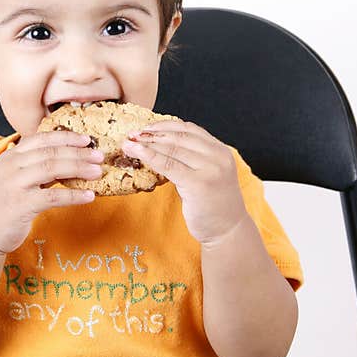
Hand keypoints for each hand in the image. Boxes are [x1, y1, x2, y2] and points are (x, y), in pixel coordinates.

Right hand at [0, 129, 102, 255]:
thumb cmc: (4, 204)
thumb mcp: (15, 178)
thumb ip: (35, 166)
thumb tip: (70, 158)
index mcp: (11, 156)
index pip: (41, 139)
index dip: (66, 137)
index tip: (86, 140)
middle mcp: (11, 166)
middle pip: (50, 153)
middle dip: (78, 153)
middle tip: (99, 156)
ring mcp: (14, 185)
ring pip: (52, 169)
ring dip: (78, 169)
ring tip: (97, 172)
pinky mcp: (20, 205)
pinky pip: (53, 197)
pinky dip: (73, 195)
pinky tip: (89, 196)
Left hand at [121, 120, 248, 247]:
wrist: (228, 230)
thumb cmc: (213, 205)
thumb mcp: (206, 174)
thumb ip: (191, 160)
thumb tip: (159, 147)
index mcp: (220, 150)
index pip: (189, 129)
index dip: (164, 126)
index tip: (145, 128)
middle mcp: (218, 156)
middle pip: (179, 137)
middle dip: (152, 134)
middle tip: (132, 134)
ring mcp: (210, 168)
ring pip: (172, 149)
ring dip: (147, 144)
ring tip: (128, 143)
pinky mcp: (199, 183)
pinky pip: (169, 165)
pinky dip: (150, 156)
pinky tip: (137, 153)